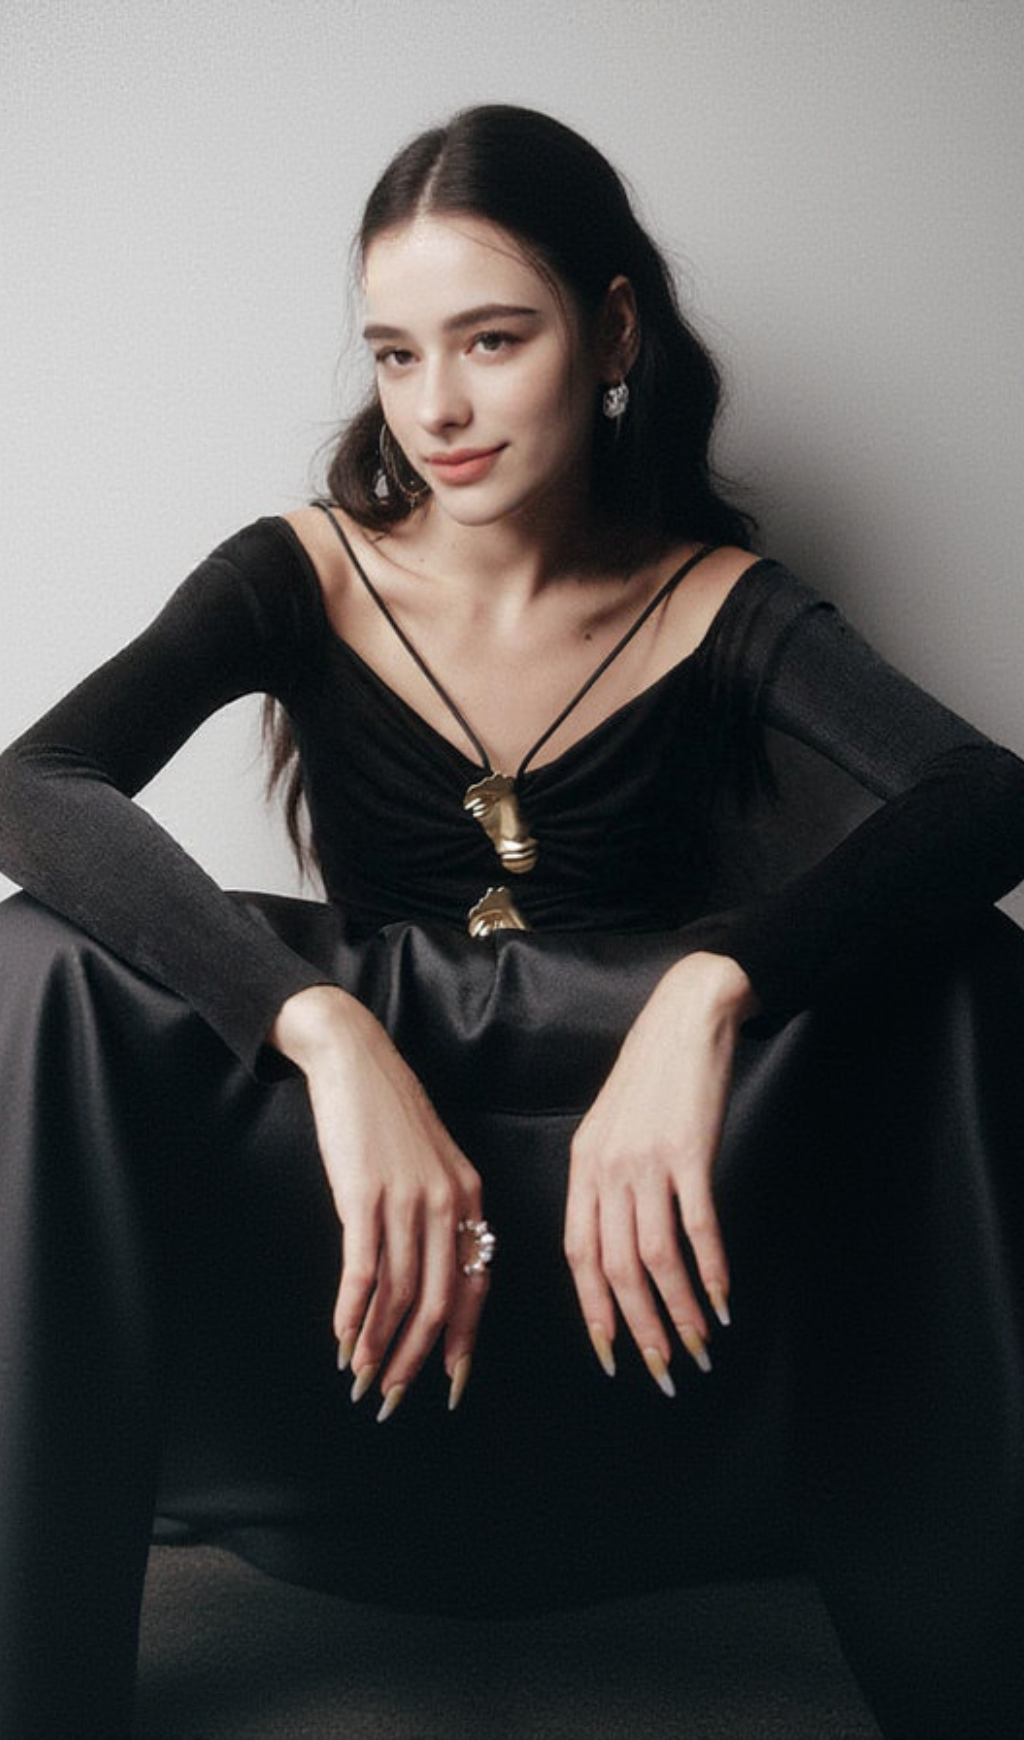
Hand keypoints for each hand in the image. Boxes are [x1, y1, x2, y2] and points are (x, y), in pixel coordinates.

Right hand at [270, 985, 486, 1417]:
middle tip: (392, 1397)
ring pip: (399, 1294)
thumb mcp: (430, 1162)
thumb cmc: (388, 1113)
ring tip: (360, 1378)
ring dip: (378, 1345)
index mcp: (470, 1198)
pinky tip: (340, 1338)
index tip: (449, 1383)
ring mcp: (407, 1199)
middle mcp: (448, 1203)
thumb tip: (430, 1275)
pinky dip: (352, 1313)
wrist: (355, 1059)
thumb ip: (438, 1214)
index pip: (475, 1285)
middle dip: (416, 1358)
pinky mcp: (365, 1195)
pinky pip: (363, 1270)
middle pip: (438, 1301)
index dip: (461, 1340)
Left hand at [563, 952, 756, 1392]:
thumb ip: (608, 1182)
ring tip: (701, 1345)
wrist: (685, 1017)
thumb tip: (619, 1246)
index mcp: (582, 1166)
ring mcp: (648, 1161)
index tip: (610, 1352)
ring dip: (679, 1310)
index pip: (578, 1254)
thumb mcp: (612, 1128)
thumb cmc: (653, 1075)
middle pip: (615, 1267)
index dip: (593, 1308)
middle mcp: (607, 1169)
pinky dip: (710, 1270)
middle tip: (662, 1369)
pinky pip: (697, 1226)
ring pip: (656, 1257)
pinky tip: (723, 1299)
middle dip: (638, 1327)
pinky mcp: (689, 1151)